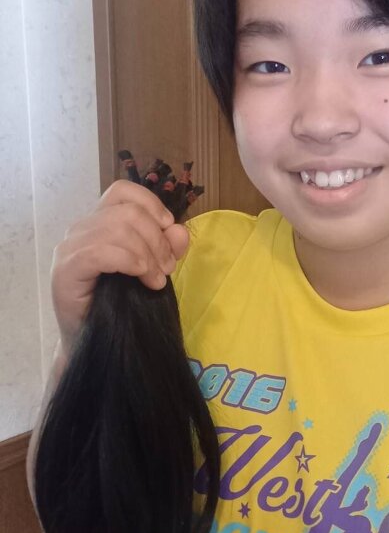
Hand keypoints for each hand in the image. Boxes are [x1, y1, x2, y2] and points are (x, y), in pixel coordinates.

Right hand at [51, 179, 189, 354]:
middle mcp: (81, 230)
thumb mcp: (152, 269)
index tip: (169, 230)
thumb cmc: (121, 304)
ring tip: (157, 280)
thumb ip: (167, 246)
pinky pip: (100, 252)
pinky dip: (129, 261)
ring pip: (117, 230)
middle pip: (127, 212)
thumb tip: (179, 229)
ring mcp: (70, 248)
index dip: (151, 204)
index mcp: (100, 222)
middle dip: (157, 239)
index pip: (122, 191)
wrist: (94, 340)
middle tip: (168, 268)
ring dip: (147, 255)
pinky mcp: (65, 270)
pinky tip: (141, 277)